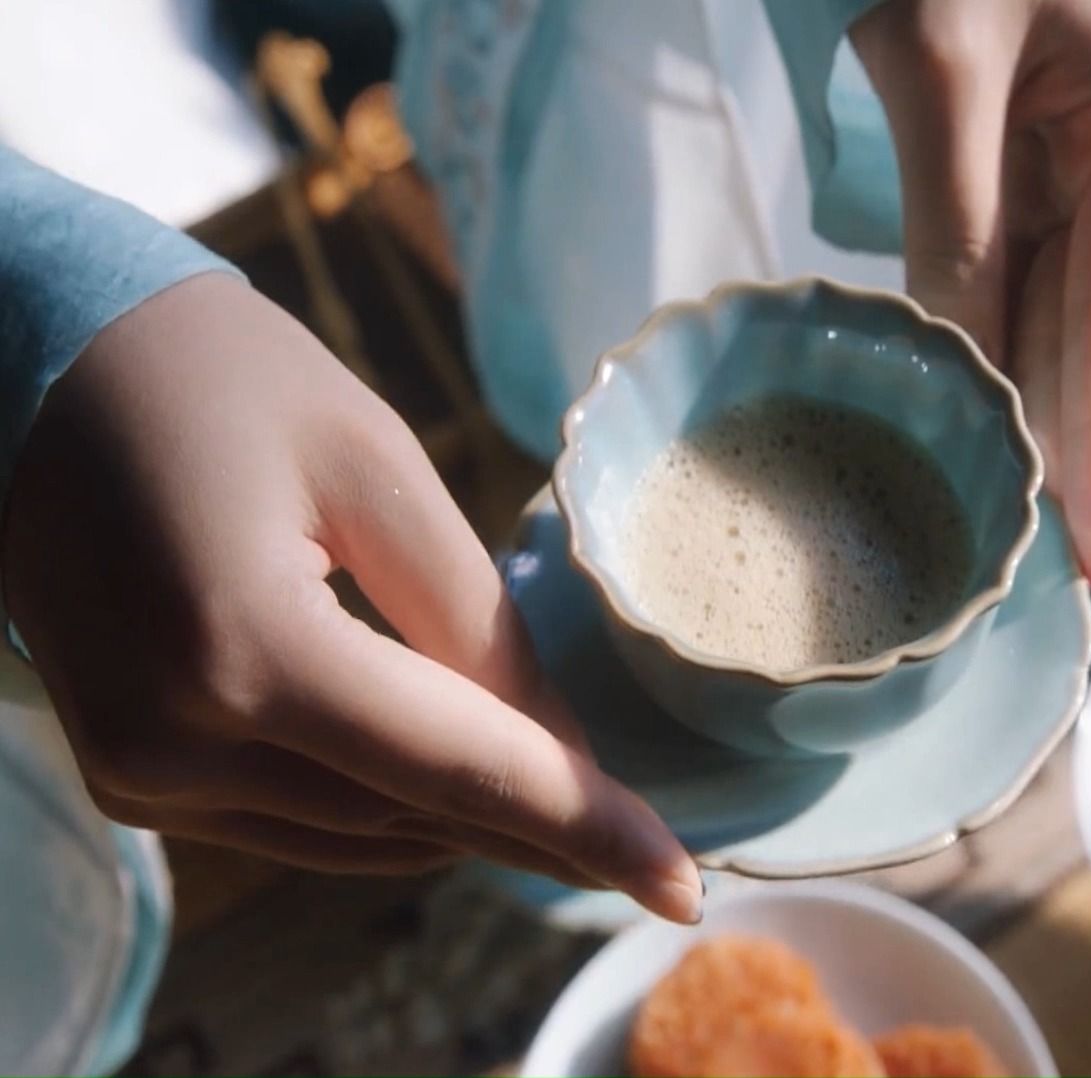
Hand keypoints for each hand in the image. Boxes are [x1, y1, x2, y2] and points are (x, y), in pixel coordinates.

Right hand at [2, 274, 701, 922]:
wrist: (28, 359)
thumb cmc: (211, 373)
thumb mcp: (371, 465)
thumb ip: (471, 621)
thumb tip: (561, 746)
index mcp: (243, 651)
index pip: (458, 772)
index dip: (586, 829)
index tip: (688, 883)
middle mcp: (175, 743)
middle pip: (413, 820)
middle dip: (544, 833)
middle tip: (656, 847)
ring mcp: (140, 771)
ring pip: (360, 836)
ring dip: (471, 825)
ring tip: (579, 812)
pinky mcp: (131, 772)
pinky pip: (298, 818)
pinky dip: (391, 805)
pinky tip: (461, 781)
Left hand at [851, 0, 1090, 602]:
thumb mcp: (942, 62)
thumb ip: (956, 218)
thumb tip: (961, 366)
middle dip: (1072, 454)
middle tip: (1060, 586)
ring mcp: (1088, 163)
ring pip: (1055, 316)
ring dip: (1031, 419)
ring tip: (1021, 540)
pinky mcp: (1032, 166)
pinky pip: (1011, 278)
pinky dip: (988, 352)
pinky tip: (981, 435)